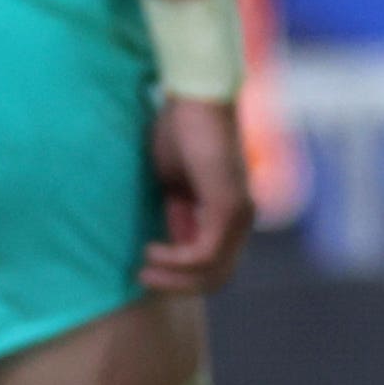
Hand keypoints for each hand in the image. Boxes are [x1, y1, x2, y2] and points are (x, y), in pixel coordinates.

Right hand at [142, 95, 255, 296]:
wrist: (194, 99)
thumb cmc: (180, 131)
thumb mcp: (174, 184)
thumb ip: (178, 214)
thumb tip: (172, 242)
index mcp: (229, 212)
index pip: (213, 265)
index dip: (179, 275)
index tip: (145, 269)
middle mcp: (241, 218)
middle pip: (217, 277)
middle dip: (177, 285)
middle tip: (142, 278)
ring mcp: (239, 214)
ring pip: (213, 271)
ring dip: (175, 278)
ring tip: (144, 269)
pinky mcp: (229, 206)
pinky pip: (205, 253)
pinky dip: (177, 260)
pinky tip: (151, 250)